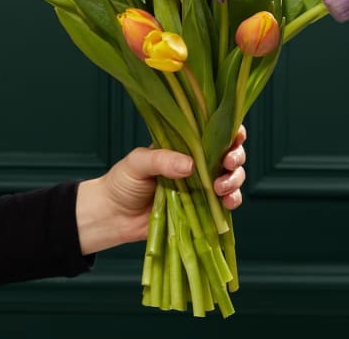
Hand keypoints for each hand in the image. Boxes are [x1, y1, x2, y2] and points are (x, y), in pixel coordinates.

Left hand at [75, 125, 246, 254]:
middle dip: (236, 156)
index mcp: (185, 144)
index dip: (231, 131)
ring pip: (232, 177)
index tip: (234, 137)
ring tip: (220, 188)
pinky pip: (225, 204)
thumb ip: (162, 160)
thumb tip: (190, 165)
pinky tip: (226, 203)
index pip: (214, 131)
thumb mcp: (138, 162)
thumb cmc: (123, 182)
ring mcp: (202, 186)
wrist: (113, 216)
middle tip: (227, 164)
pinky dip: (232, 202)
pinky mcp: (203, 209)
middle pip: (230, 153)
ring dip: (235, 180)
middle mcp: (198, 162)